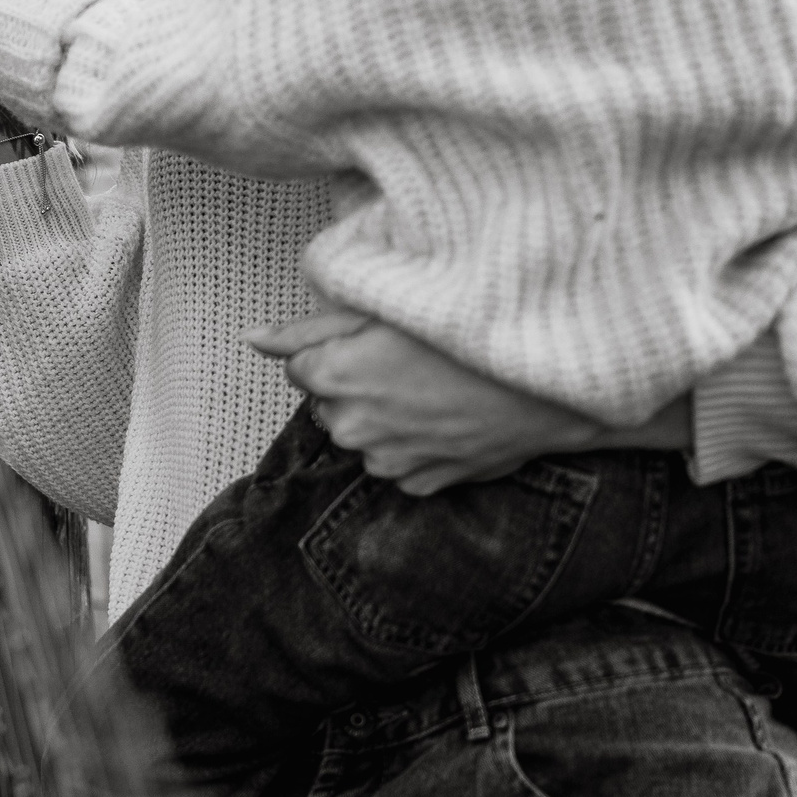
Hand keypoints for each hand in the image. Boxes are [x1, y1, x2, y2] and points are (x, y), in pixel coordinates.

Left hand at [247, 309, 641, 494]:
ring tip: (432, 390)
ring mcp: (386, 461)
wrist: (545, 381)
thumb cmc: (463, 332)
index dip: (334, 350)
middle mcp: (349, 426)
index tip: (373, 342)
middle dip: (353, 384)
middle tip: (406, 364)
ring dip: (383, 417)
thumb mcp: (379, 310)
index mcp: (332, 378)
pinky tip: (446, 419)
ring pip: (363, 435)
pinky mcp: (420, 485)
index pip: (299, 366)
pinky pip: (399, 464)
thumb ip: (306, 329)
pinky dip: (414, 445)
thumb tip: (252, 338)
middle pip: (328, 403)